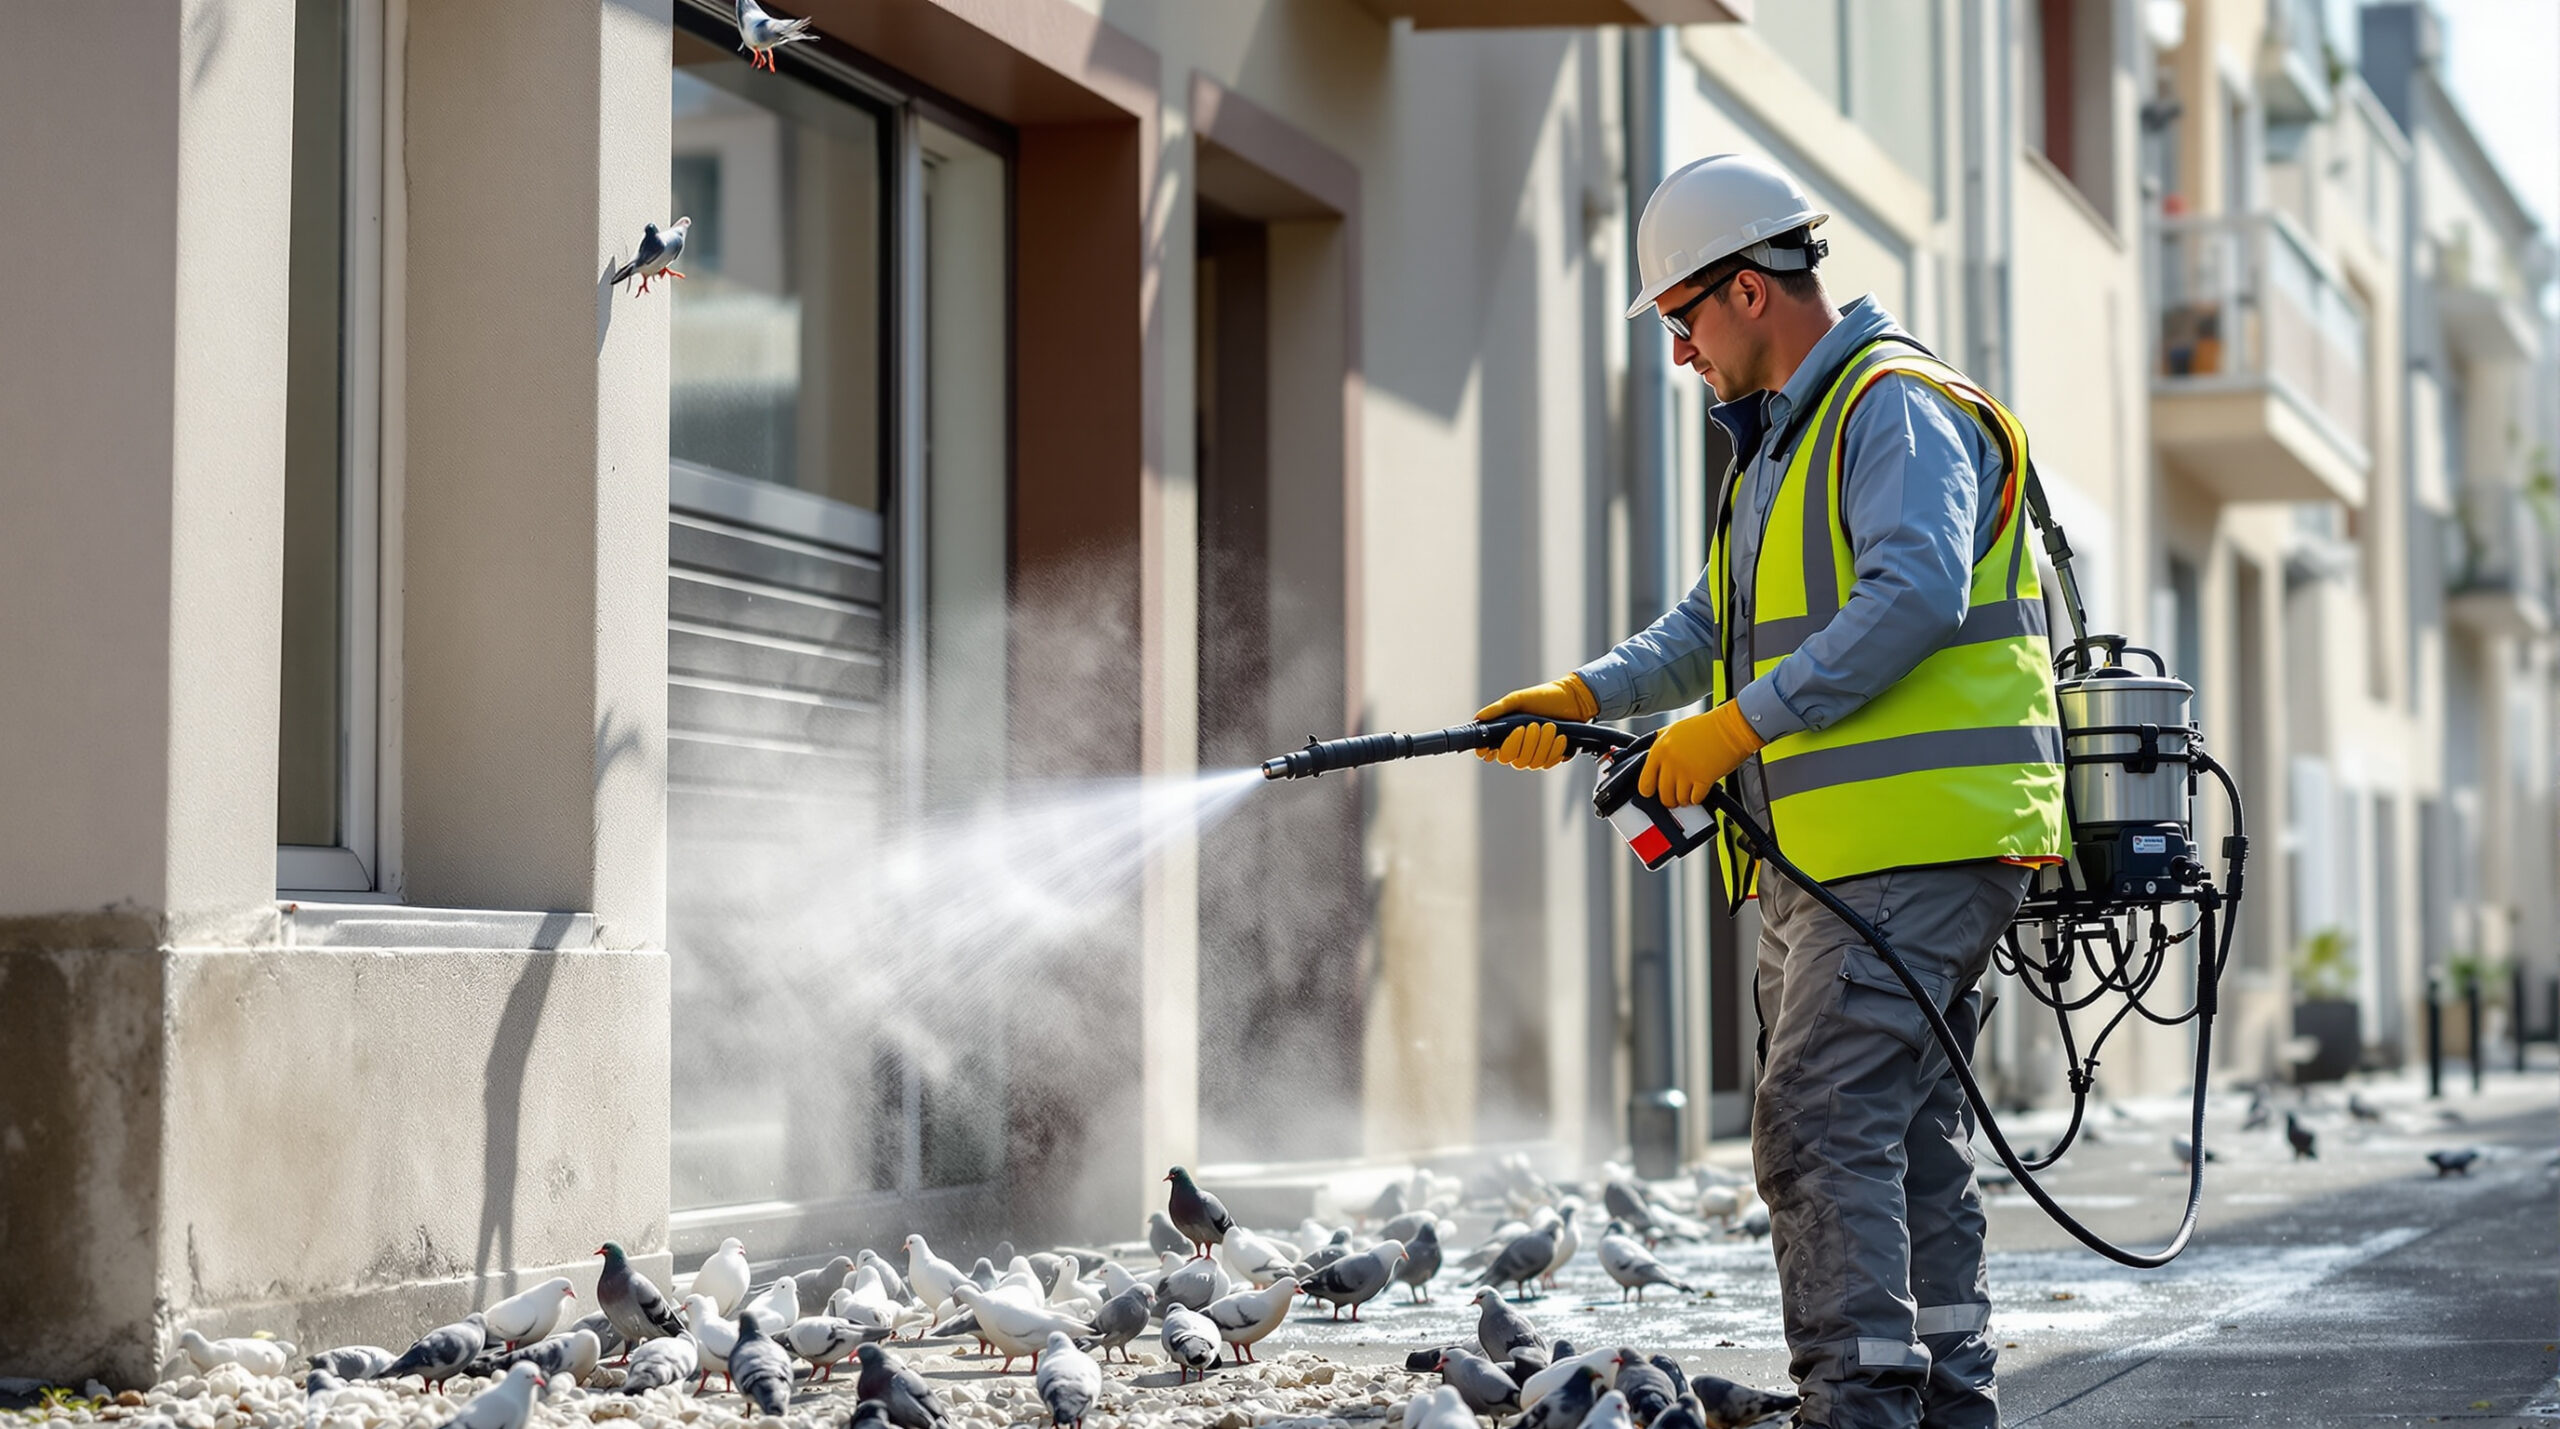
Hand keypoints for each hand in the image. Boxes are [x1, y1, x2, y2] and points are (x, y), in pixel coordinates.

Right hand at [1476, 675, 1598, 769]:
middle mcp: (1517, 747)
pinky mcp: (1550, 758)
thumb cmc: (1543, 697)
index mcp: (1505, 733)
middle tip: (1534, 725)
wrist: (1572, 700)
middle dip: (1525, 743)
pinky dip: (1554, 750)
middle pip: (1512, 759)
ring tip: (1551, 726)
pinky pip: (1547, 763)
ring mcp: (1533, 754)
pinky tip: (1560, 737)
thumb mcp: (1518, 699)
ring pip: (1531, 763)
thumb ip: (1498, 709)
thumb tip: (1478, 718)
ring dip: (1542, 744)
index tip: (1491, 749)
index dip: (1487, 753)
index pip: (1489, 751)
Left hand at [1638, 700, 1764, 806]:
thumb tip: (1650, 757)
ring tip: (1688, 793)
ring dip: (1684, 799)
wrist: (1731, 727)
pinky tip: (1699, 791)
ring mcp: (1687, 772)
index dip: (1649, 790)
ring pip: (1679, 800)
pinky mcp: (1704, 780)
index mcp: (1660, 750)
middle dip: (1669, 799)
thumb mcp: (1674, 730)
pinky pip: (1695, 799)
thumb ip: (1660, 744)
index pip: (1645, 782)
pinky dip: (1697, 798)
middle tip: (1674, 795)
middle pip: (1663, 795)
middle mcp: (1671, 762)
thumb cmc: (1706, 726)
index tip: (1653, 791)